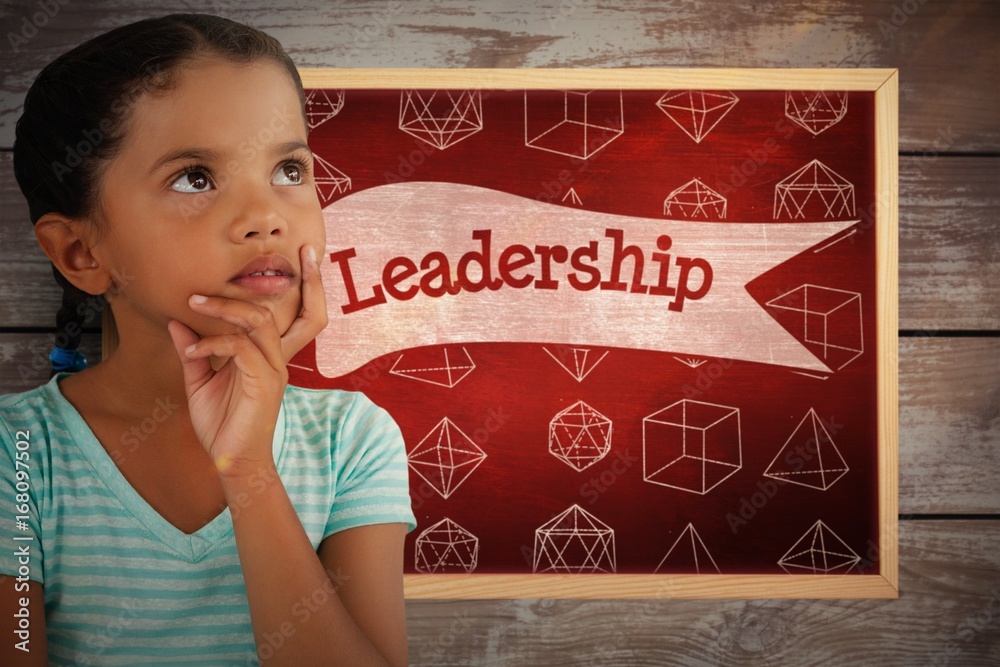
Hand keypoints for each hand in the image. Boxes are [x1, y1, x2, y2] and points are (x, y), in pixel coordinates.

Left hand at [166, 245, 327, 476]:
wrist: (231, 462)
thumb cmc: (221, 424)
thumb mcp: (200, 381)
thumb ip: (194, 350)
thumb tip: (178, 321)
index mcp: (268, 355)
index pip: (288, 314)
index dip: (303, 287)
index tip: (302, 257)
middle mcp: (277, 358)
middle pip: (289, 311)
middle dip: (296, 282)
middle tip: (294, 253)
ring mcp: (273, 369)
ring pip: (260, 321)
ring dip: (225, 307)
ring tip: (195, 303)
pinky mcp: (264, 382)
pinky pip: (240, 348)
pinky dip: (213, 343)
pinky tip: (192, 350)